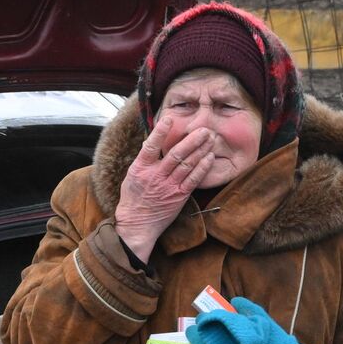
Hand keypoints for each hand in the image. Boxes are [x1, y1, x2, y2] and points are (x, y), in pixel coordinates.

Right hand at [114, 121, 219, 261]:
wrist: (138, 224)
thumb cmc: (133, 198)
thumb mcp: (132, 175)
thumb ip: (144, 159)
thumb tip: (151, 142)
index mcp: (141, 168)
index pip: (151, 146)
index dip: (160, 132)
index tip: (170, 119)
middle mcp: (156, 176)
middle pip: (176, 154)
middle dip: (192, 140)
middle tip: (204, 129)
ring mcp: (168, 186)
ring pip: (187, 165)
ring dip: (200, 150)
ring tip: (211, 138)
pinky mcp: (179, 196)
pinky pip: (193, 180)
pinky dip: (202, 168)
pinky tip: (210, 157)